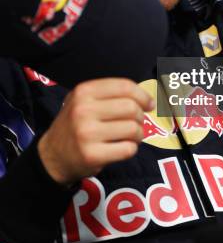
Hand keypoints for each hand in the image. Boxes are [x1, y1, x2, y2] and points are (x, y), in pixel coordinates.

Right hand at [38, 78, 153, 185]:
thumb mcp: (84, 100)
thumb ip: (111, 94)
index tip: (149, 104)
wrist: (52, 156)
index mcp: (84, 91)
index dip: (143, 95)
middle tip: (136, 123)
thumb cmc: (76, 124)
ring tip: (129, 137)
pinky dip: (131, 149)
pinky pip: (128, 149)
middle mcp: (84, 110)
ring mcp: (87, 133)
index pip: (124, 87)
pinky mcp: (92, 155)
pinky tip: (122, 148)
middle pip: (131, 108)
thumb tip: (147, 98)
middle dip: (140, 116)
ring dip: (138, 134)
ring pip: (133, 129)